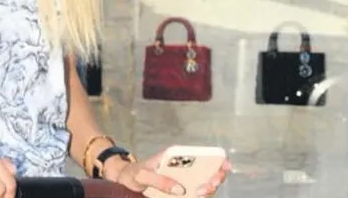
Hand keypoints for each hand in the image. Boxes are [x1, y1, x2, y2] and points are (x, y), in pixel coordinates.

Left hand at [117, 151, 231, 197]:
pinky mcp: (180, 191)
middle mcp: (185, 166)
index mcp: (177, 155)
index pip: (204, 154)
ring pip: (205, 183)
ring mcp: (184, 179)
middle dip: (216, 177)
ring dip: (208, 189)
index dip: (218, 159)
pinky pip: (195, 195)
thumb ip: (159, 181)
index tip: (223, 167)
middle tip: (207, 186)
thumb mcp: (142, 175)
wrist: (124, 180)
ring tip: (200, 193)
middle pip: (209, 170)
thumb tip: (180, 189)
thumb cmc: (133, 173)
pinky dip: (200, 197)